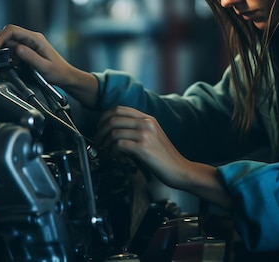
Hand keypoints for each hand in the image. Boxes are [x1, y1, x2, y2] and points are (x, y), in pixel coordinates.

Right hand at [0, 24, 98, 106]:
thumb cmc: (58, 72)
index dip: (0, 38)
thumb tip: (17, 49)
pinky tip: (8, 65)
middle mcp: (31, 39)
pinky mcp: (27, 51)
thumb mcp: (44, 67)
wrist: (66, 77)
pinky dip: (7, 57)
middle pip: (7, 34)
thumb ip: (30, 58)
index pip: (12, 30)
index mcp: (35, 39)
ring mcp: (28, 44)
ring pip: (8, 43)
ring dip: (1, 52)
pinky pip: (12, 50)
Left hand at [95, 105, 233, 208]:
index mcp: (148, 118)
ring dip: (105, 143)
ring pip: (114, 131)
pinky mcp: (144, 148)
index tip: (100, 128)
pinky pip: (119, 144)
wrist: (180, 170)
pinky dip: (112, 151)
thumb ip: (137, 130)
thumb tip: (115, 131)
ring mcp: (146, 134)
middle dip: (100, 130)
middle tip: (98, 141)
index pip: (119, 109)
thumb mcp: (152, 136)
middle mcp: (146, 123)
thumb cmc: (165, 157)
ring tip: (106, 152)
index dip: (104, 117)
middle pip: (113, 118)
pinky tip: (115, 157)